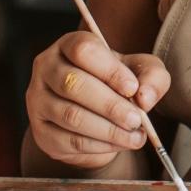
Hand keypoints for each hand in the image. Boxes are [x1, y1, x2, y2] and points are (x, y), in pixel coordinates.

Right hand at [24, 32, 168, 170]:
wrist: (96, 115)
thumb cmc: (118, 84)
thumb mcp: (141, 72)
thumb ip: (151, 76)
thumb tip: (145, 98)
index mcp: (69, 45)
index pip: (83, 50)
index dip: (109, 70)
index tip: (132, 88)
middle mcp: (46, 68)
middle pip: (73, 84)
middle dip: (110, 105)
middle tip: (136, 119)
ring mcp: (38, 101)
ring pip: (71, 116)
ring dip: (108, 129)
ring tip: (134, 136)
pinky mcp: (41, 131)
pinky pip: (70, 140)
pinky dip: (99, 145)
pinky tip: (118, 143)